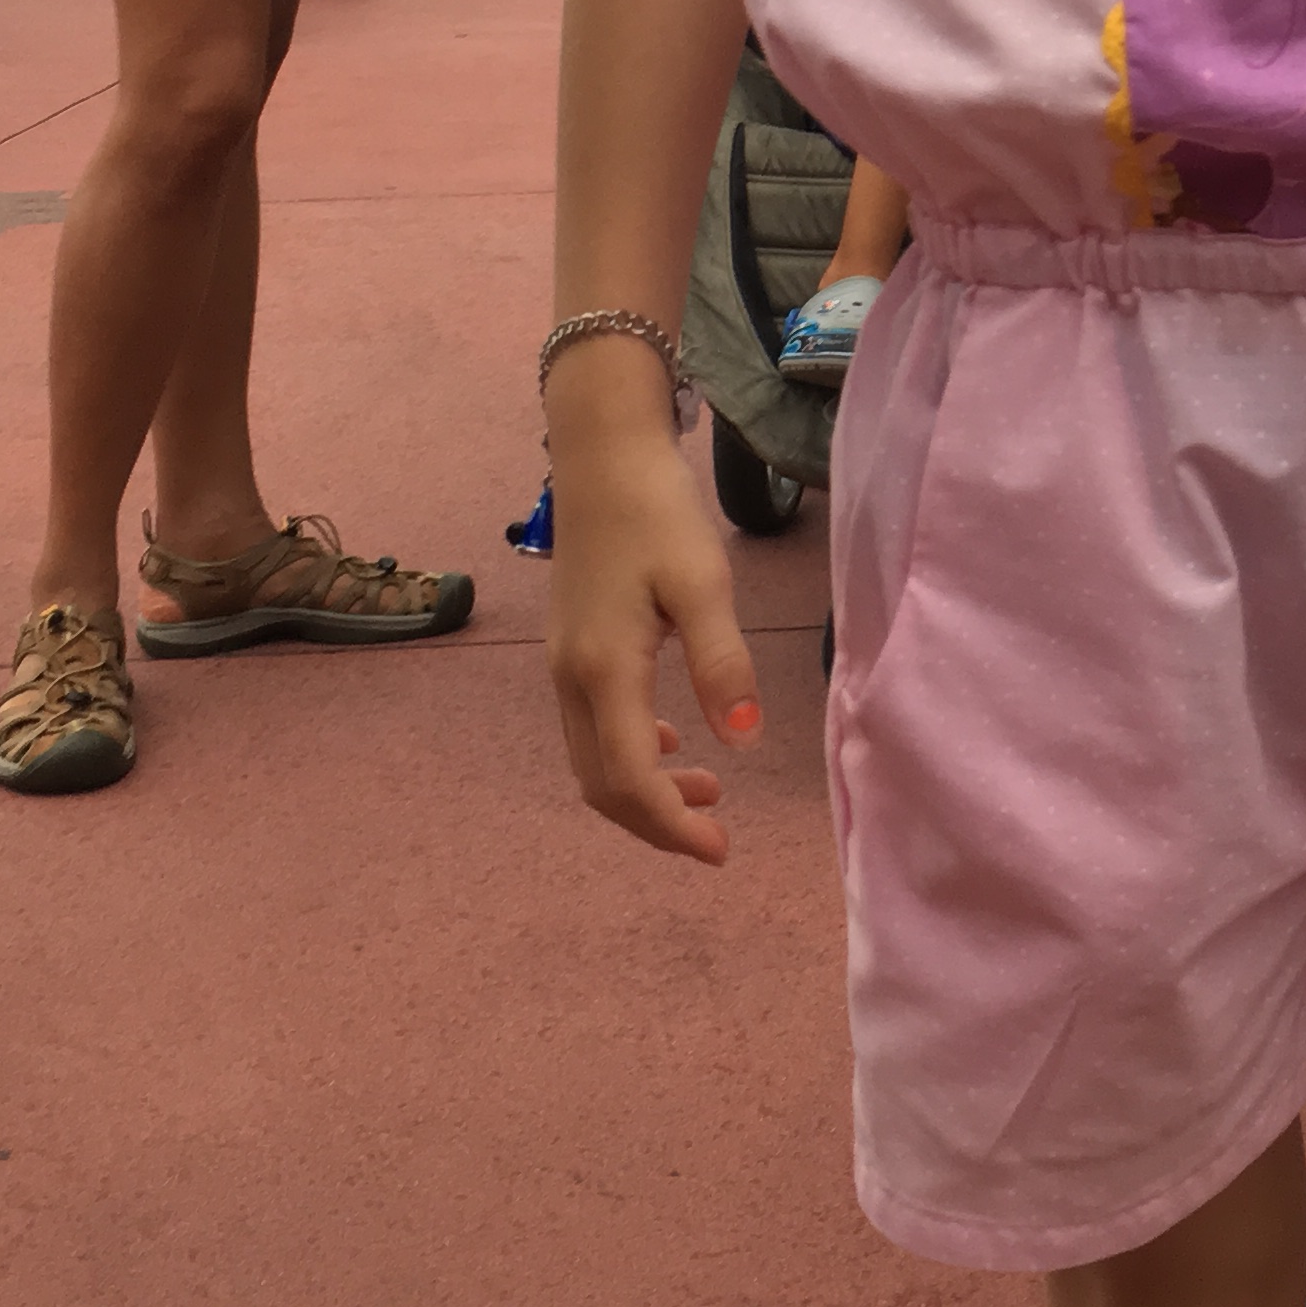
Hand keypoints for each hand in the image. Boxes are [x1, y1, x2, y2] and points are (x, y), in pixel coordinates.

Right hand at [544, 435, 764, 864]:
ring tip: (708, 794)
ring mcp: (564, 666)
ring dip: (643, 791)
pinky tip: (673, 743)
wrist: (602, 456)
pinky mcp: (572, 649)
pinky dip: (629, 755)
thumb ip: (722, 662)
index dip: (671, 826)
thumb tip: (741, 739)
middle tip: (717, 838)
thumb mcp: (703, 583)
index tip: (719, 850)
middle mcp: (572, 679)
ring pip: (592, 761)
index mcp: (604, 671)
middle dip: (655, 823)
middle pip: (601, 785)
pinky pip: (591, 728)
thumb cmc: (656, 512)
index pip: (629, 779)